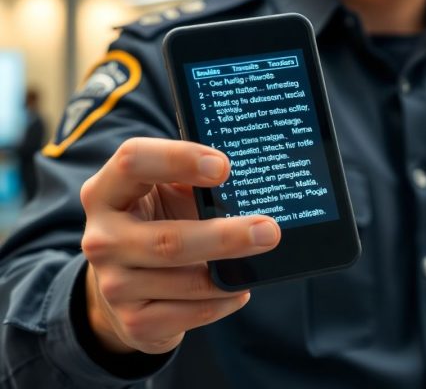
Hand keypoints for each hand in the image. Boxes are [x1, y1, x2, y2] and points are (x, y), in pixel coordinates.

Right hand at [80, 137, 280, 353]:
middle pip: (169, 240)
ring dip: (232, 273)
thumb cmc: (157, 224)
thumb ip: (194, 183)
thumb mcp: (165, 195)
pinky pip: (193, 312)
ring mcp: (113, 285)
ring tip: (261, 255)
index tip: (224, 167)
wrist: (125, 287)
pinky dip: (225, 300)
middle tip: (268, 230)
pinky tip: (239, 289)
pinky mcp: (133, 323)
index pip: (132, 162)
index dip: (179, 159)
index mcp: (106, 193)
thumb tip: (249, 185)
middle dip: (226, 236)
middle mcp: (101, 239)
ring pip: (188, 282)